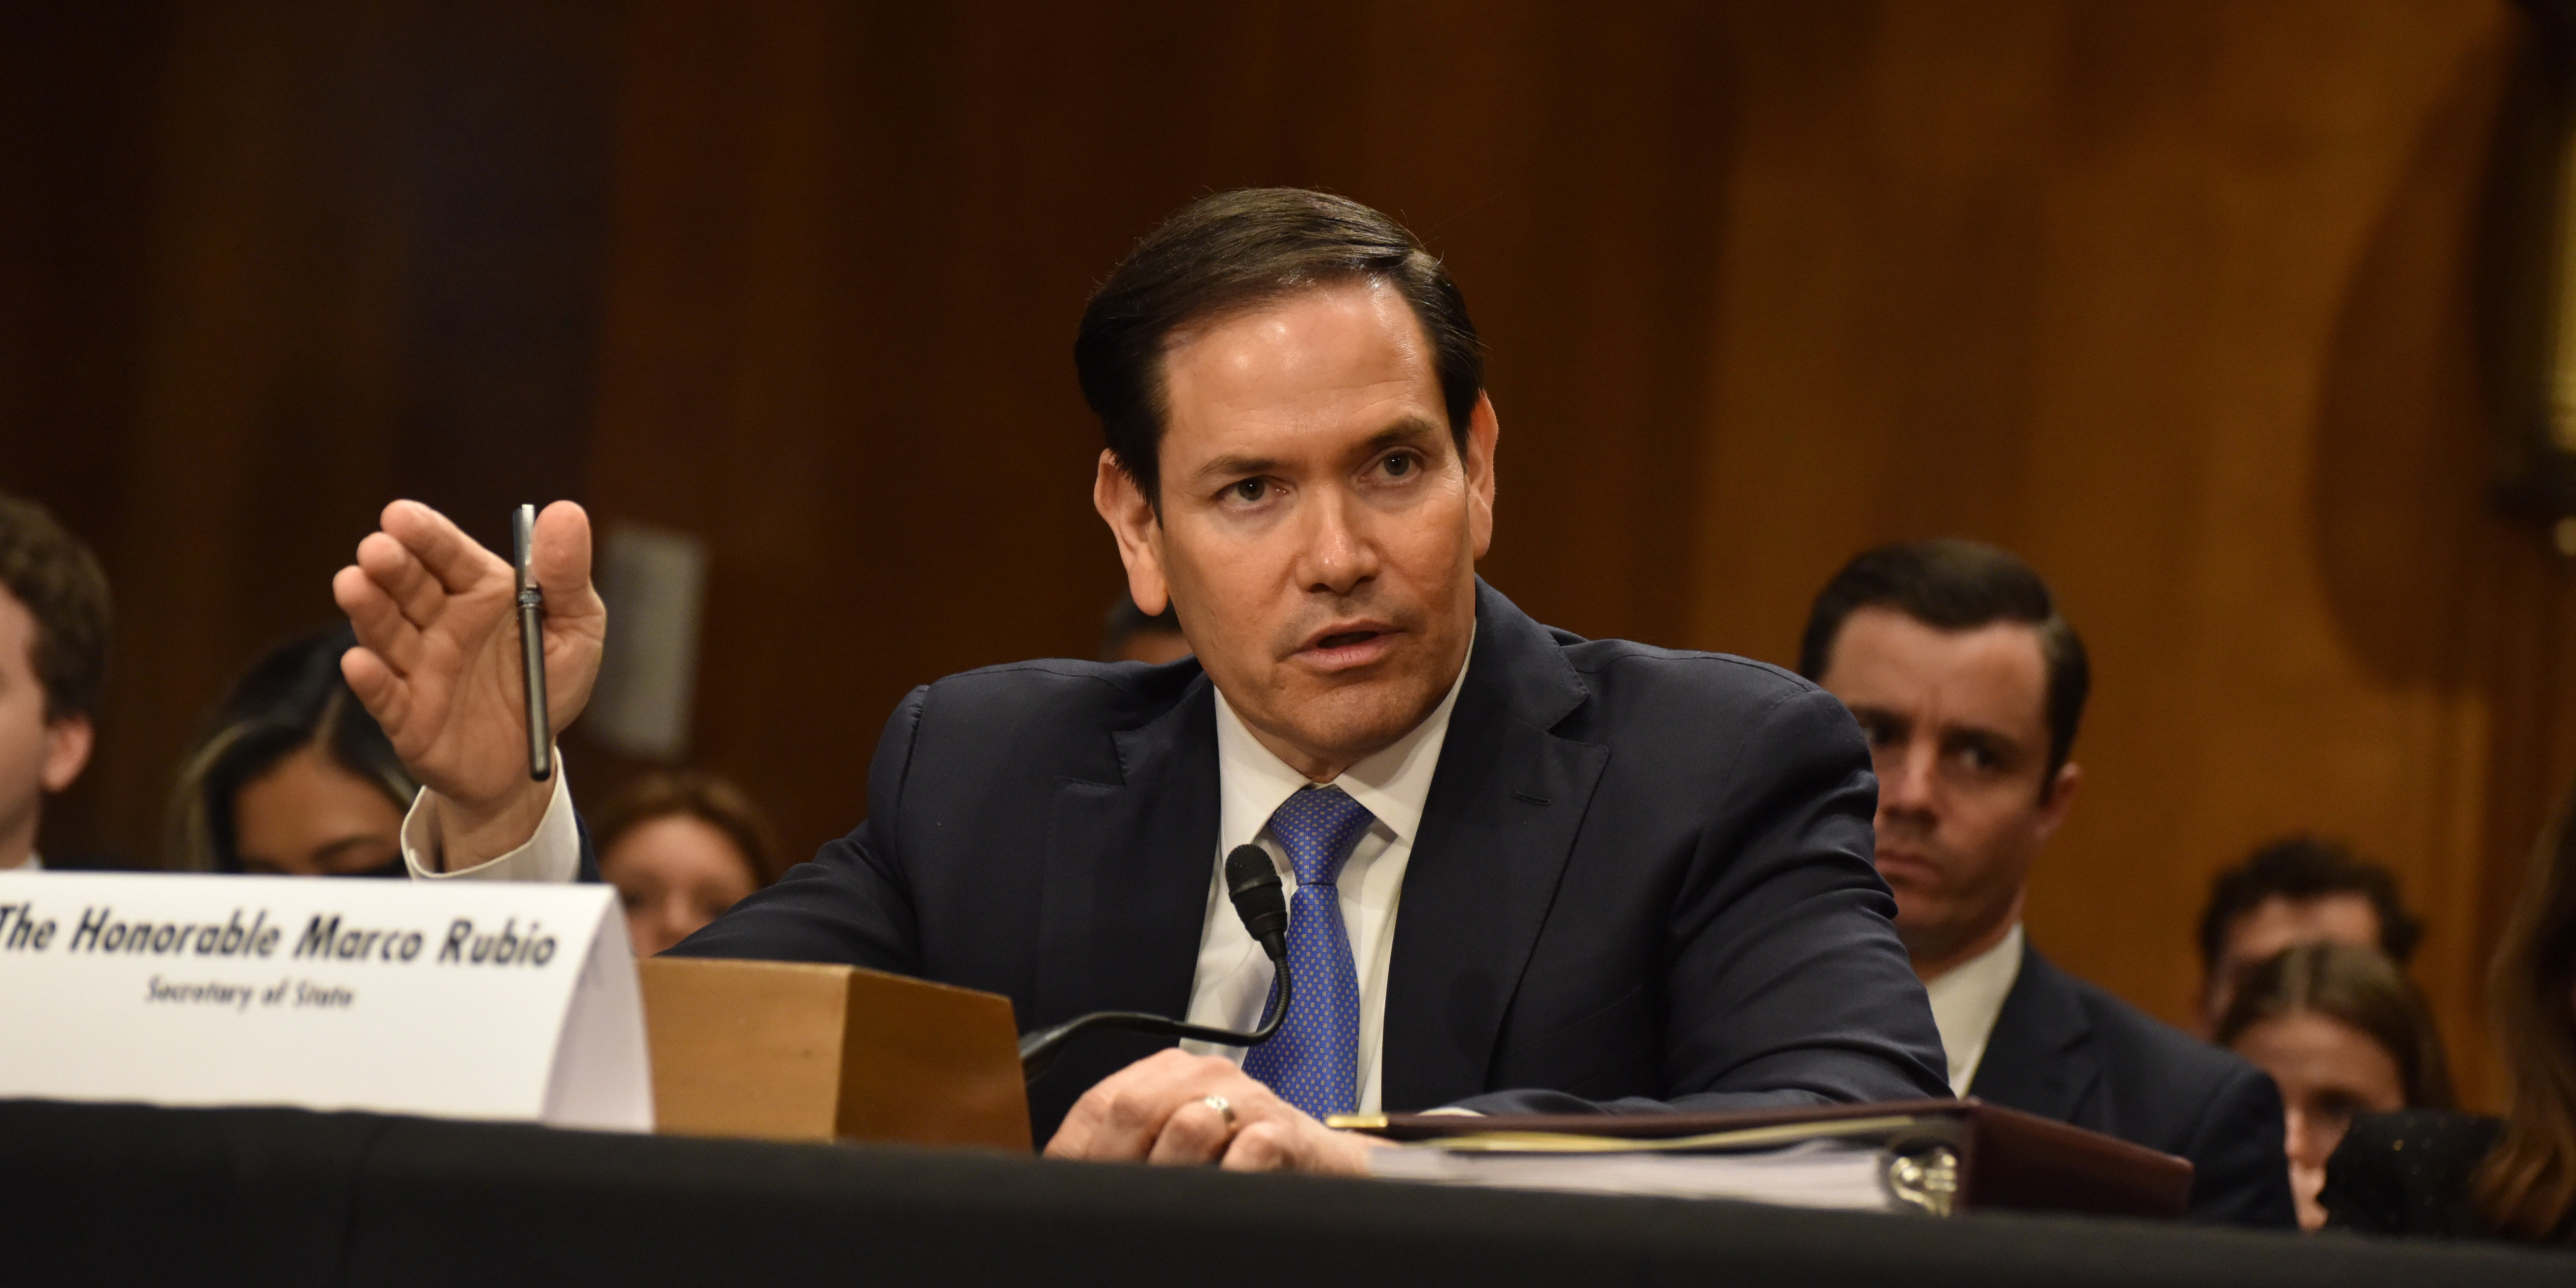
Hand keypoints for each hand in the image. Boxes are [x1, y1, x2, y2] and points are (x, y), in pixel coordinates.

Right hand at [331, 499, 604, 867]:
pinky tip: (359, 662)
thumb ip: (566, 576)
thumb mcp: (577, 628)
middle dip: (391, 566)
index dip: (424, 534)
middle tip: (376, 549)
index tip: (400, 515)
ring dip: (369, 610)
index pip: (447, 554)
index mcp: (479, 591)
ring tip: (353, 584)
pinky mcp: (406, 716)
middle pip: (409, 587)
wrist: (531, 762)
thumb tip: (566, 511)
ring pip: (387, 633)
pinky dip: (371, 680)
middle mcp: (439, 622)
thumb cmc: (550, 683)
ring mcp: (418, 667)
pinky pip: (385, 696)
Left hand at [1043, 1049, 1385, 1174]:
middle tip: (1111, 1205)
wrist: (1320, 1165)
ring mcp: (1246, 1101)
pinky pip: (1247, 1153)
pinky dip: (1225, 1181)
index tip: (1064, 1191)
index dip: (1074, 1151)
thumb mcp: (1173, 1145)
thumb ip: (1126, 1147)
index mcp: (1166, 1074)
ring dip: (1167, 1174)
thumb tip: (1058, 1182)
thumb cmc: (1236, 1159)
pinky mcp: (1283, 1132)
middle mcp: (1203, 1076)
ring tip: (1163, 1204)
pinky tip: (1215, 1200)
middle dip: (1113, 1163)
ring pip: (1187, 1128)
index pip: (1099, 1102)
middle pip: (1134, 1108)